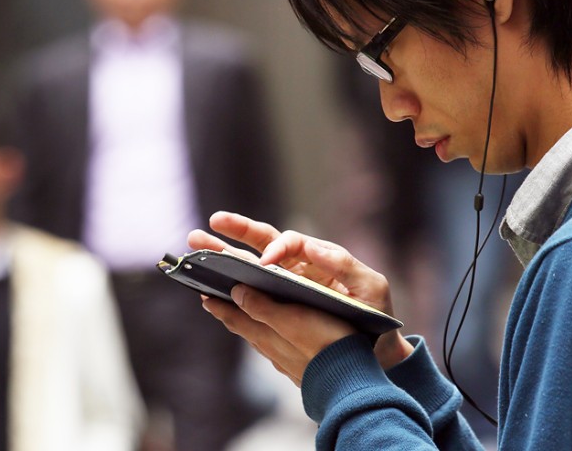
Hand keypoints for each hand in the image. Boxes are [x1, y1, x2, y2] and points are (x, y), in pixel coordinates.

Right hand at [188, 212, 413, 384]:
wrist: (377, 349)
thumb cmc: (375, 314)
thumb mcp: (370, 287)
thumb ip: (343, 264)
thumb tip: (310, 246)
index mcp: (318, 256)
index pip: (291, 242)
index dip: (278, 248)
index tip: (266, 263)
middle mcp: (297, 266)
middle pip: (262, 241)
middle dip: (235, 230)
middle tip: (210, 223)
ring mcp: (284, 286)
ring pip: (248, 265)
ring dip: (221, 254)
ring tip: (195, 245)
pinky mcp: (276, 307)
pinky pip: (249, 295)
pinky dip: (228, 292)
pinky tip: (207, 293)